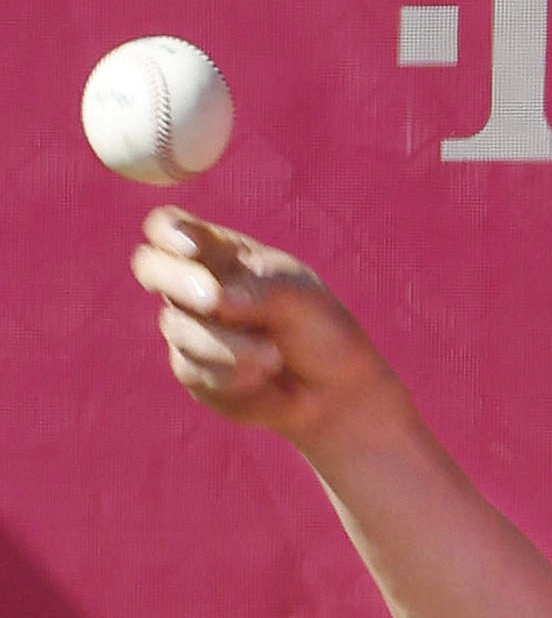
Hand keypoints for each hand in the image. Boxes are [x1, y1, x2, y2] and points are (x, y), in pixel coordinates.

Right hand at [129, 209, 402, 451]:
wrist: (335, 392)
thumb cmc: (320, 330)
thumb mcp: (301, 298)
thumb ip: (258, 290)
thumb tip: (215, 301)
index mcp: (218, 253)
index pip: (169, 226)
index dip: (169, 231)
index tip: (189, 247)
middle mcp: (193, 286)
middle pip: (150, 267)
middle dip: (178, 282)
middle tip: (214, 301)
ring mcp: (189, 330)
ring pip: (179, 328)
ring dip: (230, 345)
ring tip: (274, 357)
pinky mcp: (194, 373)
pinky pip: (195, 370)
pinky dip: (234, 376)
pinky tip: (264, 378)